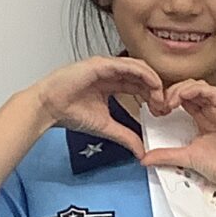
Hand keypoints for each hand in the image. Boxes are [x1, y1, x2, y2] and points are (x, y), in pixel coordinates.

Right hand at [28, 55, 162, 161]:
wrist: (49, 108)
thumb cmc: (69, 113)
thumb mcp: (106, 127)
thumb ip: (126, 136)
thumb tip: (141, 152)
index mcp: (111, 84)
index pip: (139, 86)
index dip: (152, 96)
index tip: (161, 111)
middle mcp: (110, 73)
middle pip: (142, 76)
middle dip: (156, 90)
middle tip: (165, 106)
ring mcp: (106, 66)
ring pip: (138, 67)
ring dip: (153, 81)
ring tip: (160, 97)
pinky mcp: (101, 64)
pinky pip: (127, 65)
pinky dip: (143, 73)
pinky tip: (153, 84)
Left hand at [139, 78, 215, 195]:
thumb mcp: (187, 158)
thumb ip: (166, 155)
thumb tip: (145, 158)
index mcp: (202, 119)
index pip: (182, 99)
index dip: (167, 99)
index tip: (156, 109)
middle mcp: (211, 111)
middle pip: (188, 89)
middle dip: (171, 92)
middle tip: (160, 104)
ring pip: (198, 86)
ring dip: (181, 89)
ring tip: (170, 101)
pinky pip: (212, 92)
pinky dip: (196, 90)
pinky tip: (183, 97)